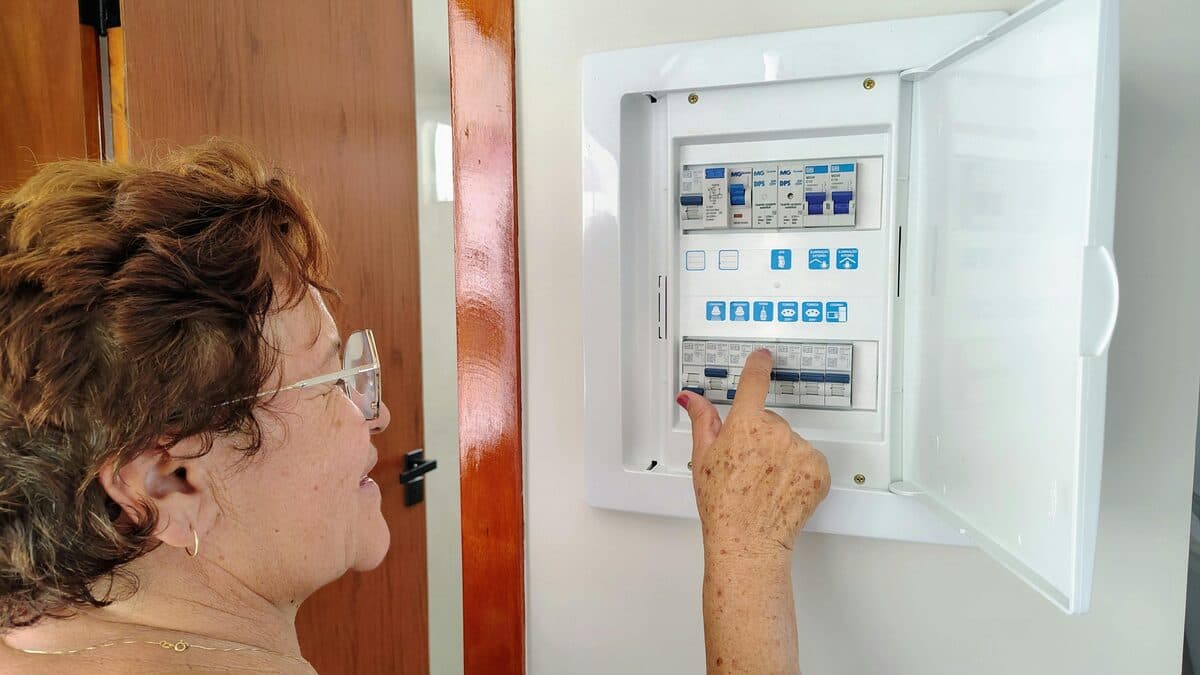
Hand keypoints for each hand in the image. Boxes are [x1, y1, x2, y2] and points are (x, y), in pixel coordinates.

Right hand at [678, 348, 829, 562]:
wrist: (747, 541)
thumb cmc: (722, 504)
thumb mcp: (703, 458)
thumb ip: (702, 420)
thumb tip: (691, 398)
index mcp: (745, 424)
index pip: (754, 382)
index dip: (758, 366)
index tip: (762, 357)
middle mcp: (776, 432)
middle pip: (771, 421)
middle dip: (761, 437)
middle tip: (747, 466)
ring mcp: (800, 451)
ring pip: (791, 442)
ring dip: (781, 456)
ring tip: (764, 482)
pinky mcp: (819, 470)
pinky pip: (810, 461)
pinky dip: (799, 472)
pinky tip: (782, 489)